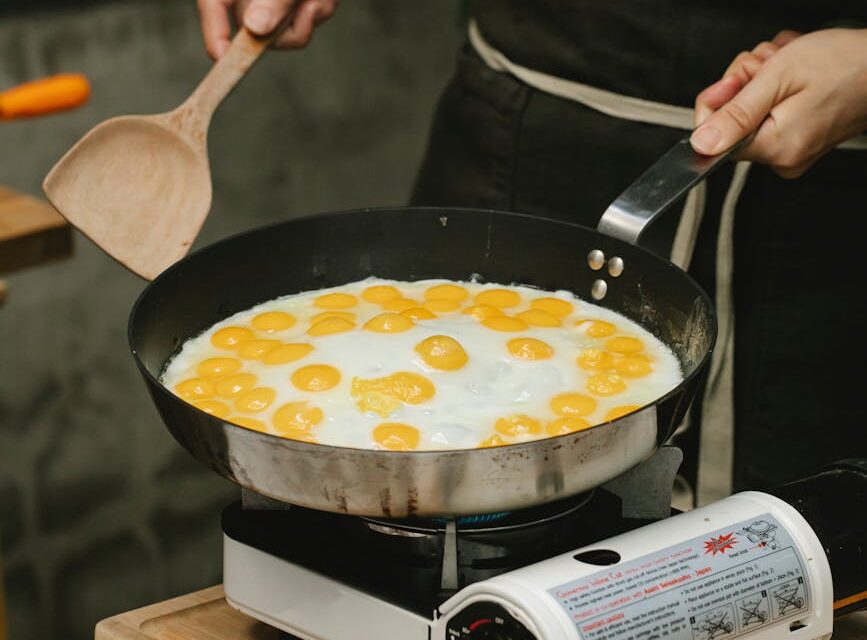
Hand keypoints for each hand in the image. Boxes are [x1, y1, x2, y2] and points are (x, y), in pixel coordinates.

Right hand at [198, 0, 339, 59]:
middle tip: (310, 4)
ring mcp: (272, 3)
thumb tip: (256, 28)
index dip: (218, 40)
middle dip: (289, 26)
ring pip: (290, 31)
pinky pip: (309, 20)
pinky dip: (322, 4)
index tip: (230, 61)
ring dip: (312, 13)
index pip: (213, 12)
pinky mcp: (294, 5)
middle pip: (258, 33)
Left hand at [690, 28, 866, 177]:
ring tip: (787, 68)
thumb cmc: (844, 64)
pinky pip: (769, 113)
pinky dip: (775, 88)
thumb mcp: (779, 78)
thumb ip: (735, 113)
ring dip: (761, 81)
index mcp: (776, 148)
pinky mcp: (799, 140)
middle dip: (744, 84)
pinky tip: (794, 76)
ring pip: (749, 112)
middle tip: (770, 67)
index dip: (718, 102)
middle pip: (731, 122)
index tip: (737, 81)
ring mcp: (792, 151)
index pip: (713, 139)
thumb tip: (702, 143)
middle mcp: (783, 158)